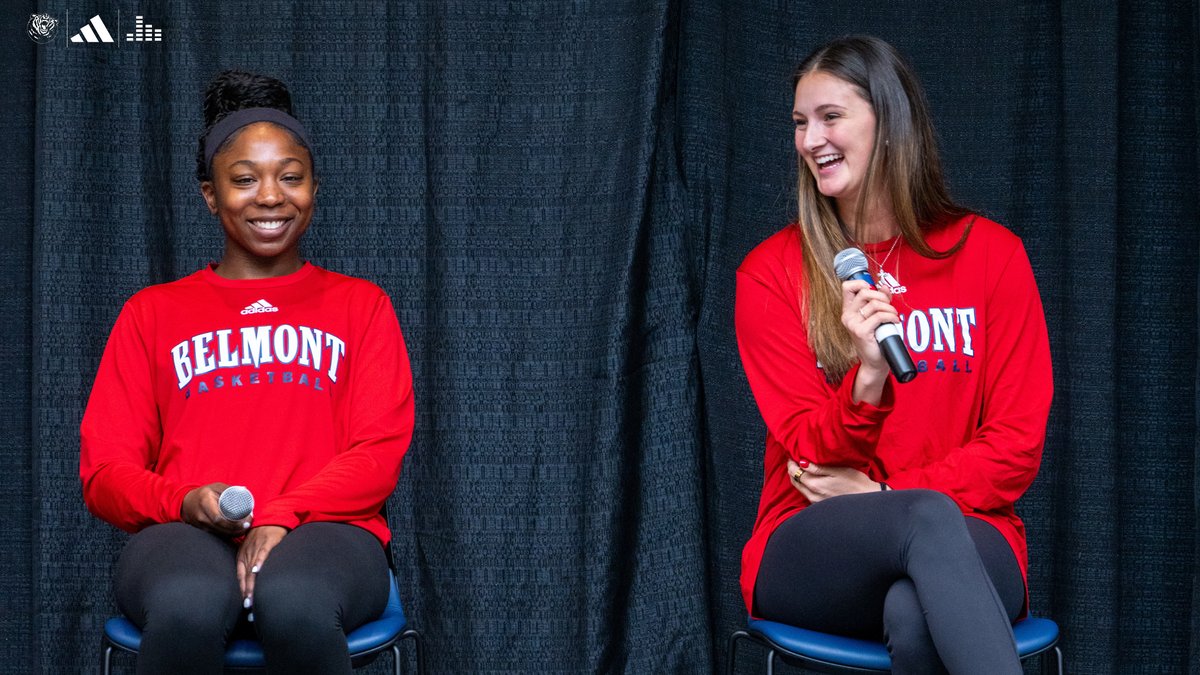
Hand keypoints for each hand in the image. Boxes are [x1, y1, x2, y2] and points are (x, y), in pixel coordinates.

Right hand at [181, 483, 249, 536]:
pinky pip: (216, 534)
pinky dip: (227, 534)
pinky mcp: (202, 530)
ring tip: (245, 528)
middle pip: (220, 527)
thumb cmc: (204, 493)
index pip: (218, 517)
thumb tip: (244, 491)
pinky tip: (236, 531)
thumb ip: (229, 489)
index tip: (245, 520)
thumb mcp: (216, 487)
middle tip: (248, 525)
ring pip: (219, 533)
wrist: (186, 503)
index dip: (233, 522)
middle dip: (236, 529)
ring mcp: (200, 524)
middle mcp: (201, 515)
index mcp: (205, 502)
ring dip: (233, 533)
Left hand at [238, 525, 287, 609]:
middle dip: (247, 594)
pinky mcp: (267, 542)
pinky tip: (258, 572)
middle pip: (246, 577)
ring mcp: (256, 548)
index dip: (242, 591)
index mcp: (242, 556)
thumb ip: (250, 562)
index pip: (240, 577)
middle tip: (248, 608)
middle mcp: (247, 554)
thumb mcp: (251, 548)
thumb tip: (252, 579)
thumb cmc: (261, 535)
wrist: (271, 517)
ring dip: (252, 585)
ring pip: (253, 570)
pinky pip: (262, 554)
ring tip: (253, 599)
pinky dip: (259, 563)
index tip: (245, 606)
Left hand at [787, 460, 881, 502]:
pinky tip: (809, 478)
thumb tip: (801, 463)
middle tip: (793, 459)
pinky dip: (804, 484)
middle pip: (794, 481)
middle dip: (792, 469)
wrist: (867, 499)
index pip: (795, 473)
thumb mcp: (837, 470)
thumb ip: (818, 468)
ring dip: (797, 477)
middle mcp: (812, 496)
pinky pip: (806, 493)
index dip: (791, 463)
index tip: (792, 454)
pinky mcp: (819, 505)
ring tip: (800, 467)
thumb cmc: (855, 482)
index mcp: (815, 485)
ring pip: (799, 488)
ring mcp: (815, 502)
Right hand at [841, 279, 898, 403]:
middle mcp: (847, 316)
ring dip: (889, 309)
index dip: (861, 283)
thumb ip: (879, 301)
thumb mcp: (875, 317)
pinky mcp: (861, 331)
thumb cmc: (875, 339)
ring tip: (894, 316)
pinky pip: (879, 316)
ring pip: (874, 304)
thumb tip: (884, 287)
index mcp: (848, 311)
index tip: (873, 289)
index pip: (847, 287)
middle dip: (882, 297)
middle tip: (889, 306)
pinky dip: (891, 317)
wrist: (875, 361)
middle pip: (865, 293)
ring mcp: (852, 324)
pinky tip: (894, 322)